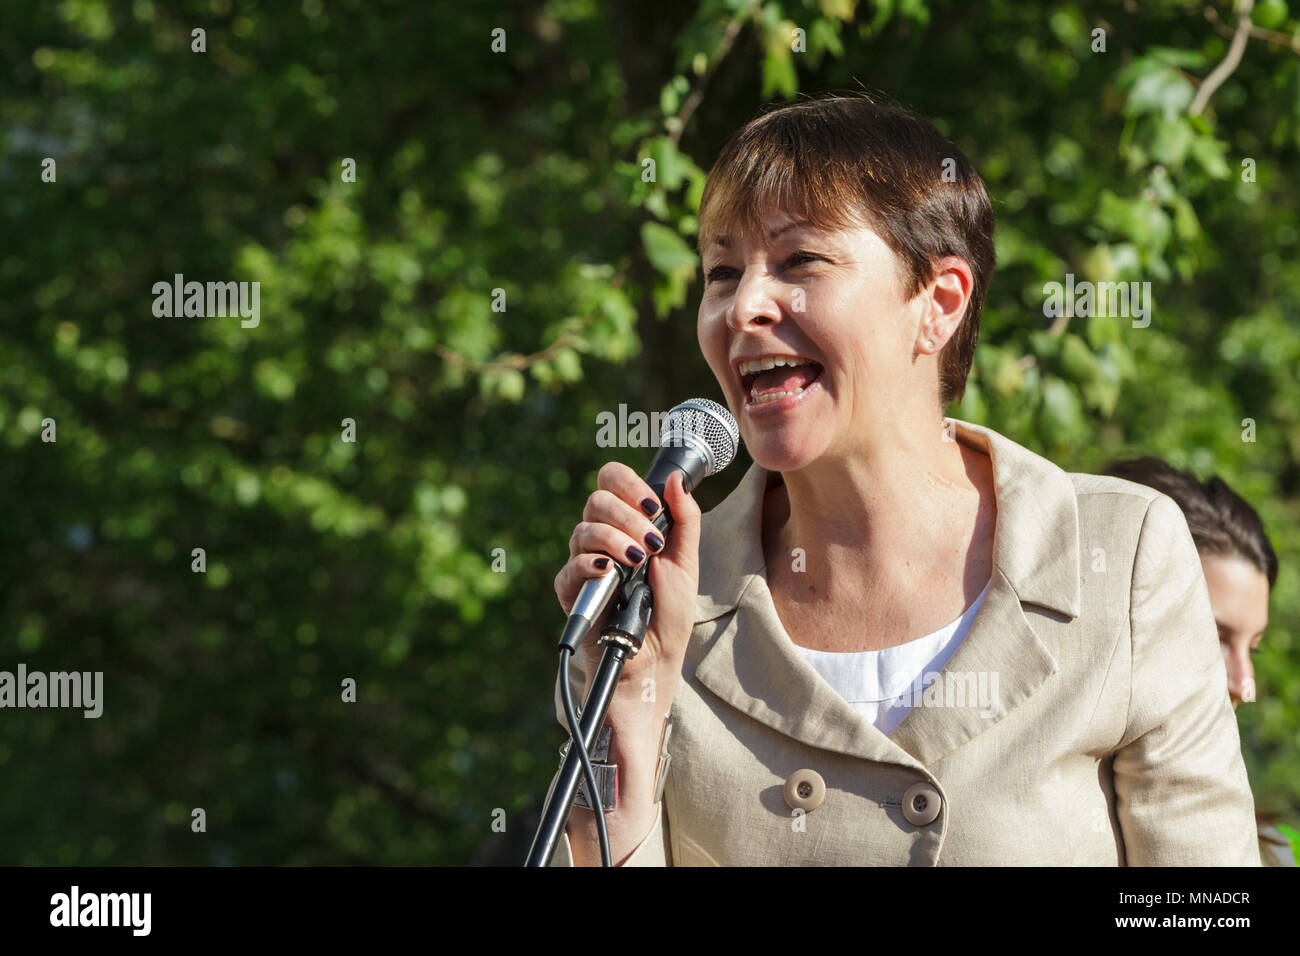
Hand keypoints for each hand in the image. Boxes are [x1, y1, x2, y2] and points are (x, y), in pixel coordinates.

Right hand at [554, 462, 701, 685]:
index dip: (628, 483)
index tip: (652, 505)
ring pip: (584, 529)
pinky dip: (590, 563)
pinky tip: (609, 571)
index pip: (612, 481)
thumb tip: (675, 478)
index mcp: (627, 523)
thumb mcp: (686, 560)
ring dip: (615, 539)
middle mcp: (602, 536)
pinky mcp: (570, 589)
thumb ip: (684, 517)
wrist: (655, 656)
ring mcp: (584, 561)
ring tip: (638, 561)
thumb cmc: (669, 611)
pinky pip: (572, 564)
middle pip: (597, 499)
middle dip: (628, 516)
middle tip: (651, 543)